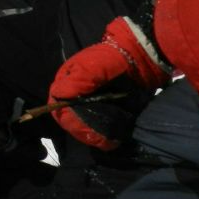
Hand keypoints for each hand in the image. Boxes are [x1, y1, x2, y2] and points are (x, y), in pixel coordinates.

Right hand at [49, 16, 171, 149]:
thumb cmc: (113, 59)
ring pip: (85, 124)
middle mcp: (76, 94)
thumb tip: (57, 97)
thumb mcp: (92, 67)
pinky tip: (113, 139)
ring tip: (109, 141)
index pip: (58, 106)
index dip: (68, 119)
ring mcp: (92, 102)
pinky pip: (101, 125)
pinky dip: (105, 134)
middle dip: (83, 130)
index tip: (83, 128)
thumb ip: (76, 81)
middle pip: (71, 118)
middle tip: (100, 139)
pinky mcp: (107, 108)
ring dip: (94, 134)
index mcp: (67, 82)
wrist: (141, 57)